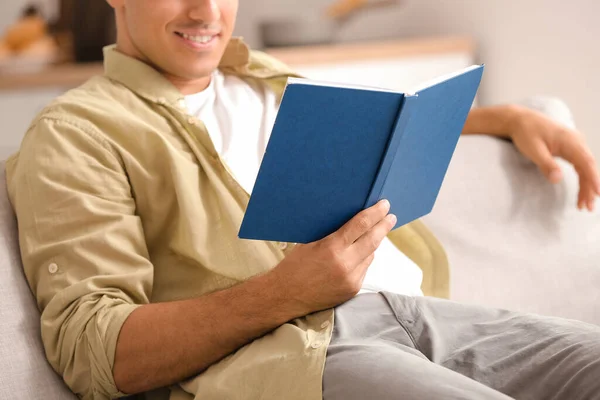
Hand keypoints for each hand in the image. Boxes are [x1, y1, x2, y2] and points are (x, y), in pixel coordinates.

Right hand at [270, 199, 395, 315]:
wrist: (285, 296)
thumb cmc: (294, 265)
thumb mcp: (311, 242)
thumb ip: (334, 233)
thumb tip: (354, 221)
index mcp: (332, 247)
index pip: (361, 225)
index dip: (375, 213)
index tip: (384, 205)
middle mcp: (345, 264)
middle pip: (373, 240)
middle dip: (384, 226)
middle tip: (391, 216)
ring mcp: (351, 279)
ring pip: (370, 255)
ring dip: (373, 243)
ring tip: (375, 232)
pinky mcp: (352, 289)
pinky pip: (364, 269)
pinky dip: (363, 259)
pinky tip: (359, 254)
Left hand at [509, 107, 599, 210]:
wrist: (520, 120)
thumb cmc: (526, 133)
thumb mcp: (533, 150)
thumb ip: (546, 164)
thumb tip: (558, 179)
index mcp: (570, 141)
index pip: (586, 162)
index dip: (593, 179)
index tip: (598, 193)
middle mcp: (577, 141)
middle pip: (589, 167)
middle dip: (590, 188)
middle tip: (588, 208)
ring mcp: (575, 144)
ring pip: (586, 168)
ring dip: (586, 186)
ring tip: (583, 205)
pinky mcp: (571, 148)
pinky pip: (580, 165)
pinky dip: (582, 178)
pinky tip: (581, 192)